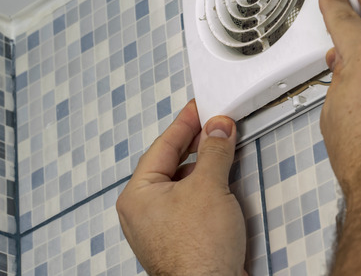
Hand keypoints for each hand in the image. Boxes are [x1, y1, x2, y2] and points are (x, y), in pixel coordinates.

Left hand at [116, 100, 246, 275]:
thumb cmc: (198, 251)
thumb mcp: (209, 186)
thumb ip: (214, 151)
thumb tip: (218, 129)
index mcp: (137, 195)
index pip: (162, 147)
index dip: (185, 124)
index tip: (199, 109)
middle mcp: (143, 212)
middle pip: (170, 164)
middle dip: (195, 144)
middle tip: (216, 125)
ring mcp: (160, 228)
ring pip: (181, 184)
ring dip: (203, 166)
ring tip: (222, 149)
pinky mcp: (178, 239)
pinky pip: (189, 202)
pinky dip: (205, 187)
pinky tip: (220, 182)